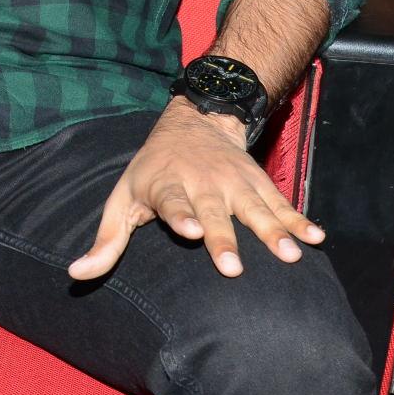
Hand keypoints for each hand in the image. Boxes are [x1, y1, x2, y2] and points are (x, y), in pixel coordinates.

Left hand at [70, 99, 323, 281]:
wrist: (194, 120)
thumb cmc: (151, 172)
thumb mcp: (123, 198)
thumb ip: (106, 240)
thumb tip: (77, 274)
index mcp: (166, 186)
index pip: (172, 202)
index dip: (181, 216)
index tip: (191, 232)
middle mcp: (202, 183)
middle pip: (216, 212)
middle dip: (225, 237)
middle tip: (234, 267)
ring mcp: (234, 183)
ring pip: (255, 209)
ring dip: (274, 231)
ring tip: (292, 256)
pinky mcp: (258, 184)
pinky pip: (281, 204)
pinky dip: (299, 221)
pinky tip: (317, 240)